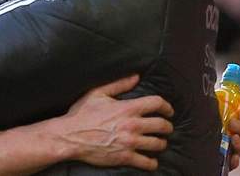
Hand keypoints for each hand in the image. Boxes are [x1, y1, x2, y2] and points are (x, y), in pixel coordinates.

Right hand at [50, 75, 172, 170]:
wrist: (71, 136)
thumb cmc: (82, 114)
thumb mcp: (97, 93)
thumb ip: (119, 84)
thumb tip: (136, 76)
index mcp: (127, 108)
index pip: (157, 103)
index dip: (167, 106)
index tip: (168, 110)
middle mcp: (133, 125)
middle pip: (162, 125)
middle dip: (167, 126)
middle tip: (166, 127)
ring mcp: (130, 142)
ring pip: (158, 144)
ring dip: (161, 143)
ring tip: (158, 142)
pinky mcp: (125, 157)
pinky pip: (148, 162)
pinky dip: (152, 162)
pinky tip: (151, 160)